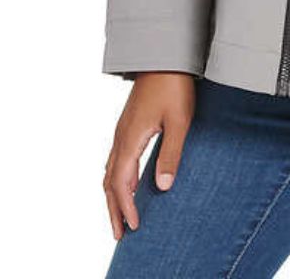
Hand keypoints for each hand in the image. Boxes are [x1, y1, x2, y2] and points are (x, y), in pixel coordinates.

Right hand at [103, 71, 195, 239]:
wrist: (164, 56)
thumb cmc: (174, 86)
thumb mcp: (179, 121)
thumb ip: (171, 154)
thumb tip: (163, 187)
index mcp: (130, 139)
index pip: (121, 183)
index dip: (125, 207)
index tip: (132, 227)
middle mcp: (121, 137)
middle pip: (110, 181)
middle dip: (113, 208)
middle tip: (119, 233)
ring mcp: (123, 130)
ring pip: (110, 170)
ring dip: (114, 194)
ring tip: (121, 213)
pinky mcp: (129, 124)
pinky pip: (116, 158)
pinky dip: (118, 178)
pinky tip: (130, 181)